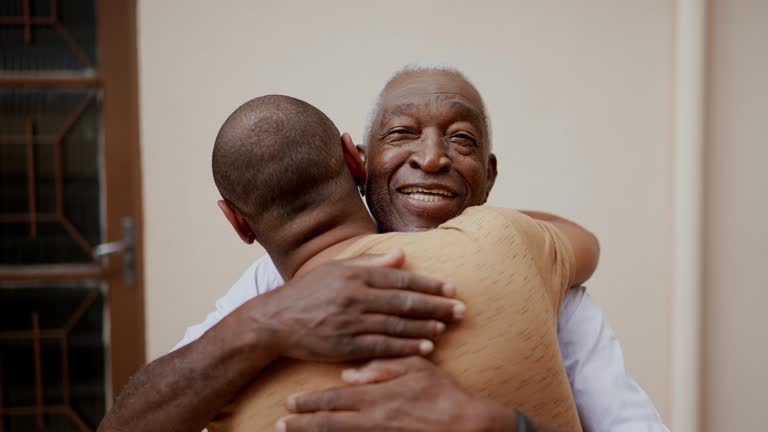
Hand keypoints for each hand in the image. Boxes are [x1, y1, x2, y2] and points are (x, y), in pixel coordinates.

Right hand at [232, 250, 464, 361]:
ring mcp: (351, 322)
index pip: (400, 279)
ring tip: (446, 327)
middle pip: (405, 302)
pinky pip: (383, 347)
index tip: (451, 288)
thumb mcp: (337, 269)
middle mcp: (356, 297)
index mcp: (355, 275)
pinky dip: (407, 347)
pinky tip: (426, 347)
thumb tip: (402, 254)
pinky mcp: (346, 346)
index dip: (428, 284)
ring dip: (426, 327)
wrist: (275, 321)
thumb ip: (371, 262)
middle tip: (460, 310)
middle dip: (437, 306)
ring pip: (397, 325)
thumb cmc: (308, 292)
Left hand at [278, 357, 515, 431]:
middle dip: (302, 425)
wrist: (468, 425)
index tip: (290, 404)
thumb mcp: (415, 368)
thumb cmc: (443, 394)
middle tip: (280, 425)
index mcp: (378, 397)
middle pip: (329, 424)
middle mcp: (374, 420)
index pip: (335, 400)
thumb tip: (348, 375)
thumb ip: (380, 369)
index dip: (310, 403)